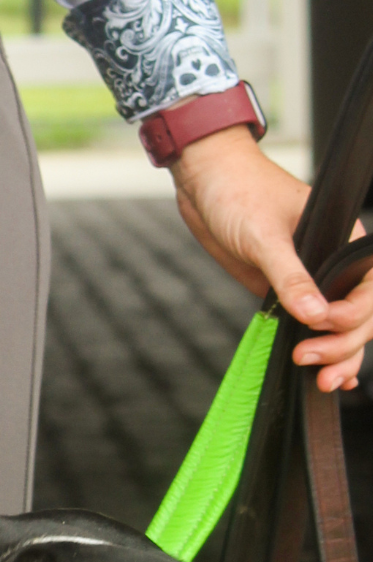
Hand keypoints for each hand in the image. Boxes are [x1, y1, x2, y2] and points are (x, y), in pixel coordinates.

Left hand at [169, 125, 372, 393]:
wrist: (205, 182)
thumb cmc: (239, 192)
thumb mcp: (263, 234)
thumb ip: (289, 275)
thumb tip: (315, 315)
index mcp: (346, 241)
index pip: (370, 290)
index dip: (354, 315)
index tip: (323, 325)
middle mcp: (335, 265)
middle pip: (361, 317)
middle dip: (343, 343)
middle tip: (308, 360)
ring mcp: (313, 282)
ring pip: (342, 329)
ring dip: (337, 356)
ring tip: (320, 380)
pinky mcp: (286, 294)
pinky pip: (312, 328)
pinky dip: (323, 351)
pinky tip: (326, 377)